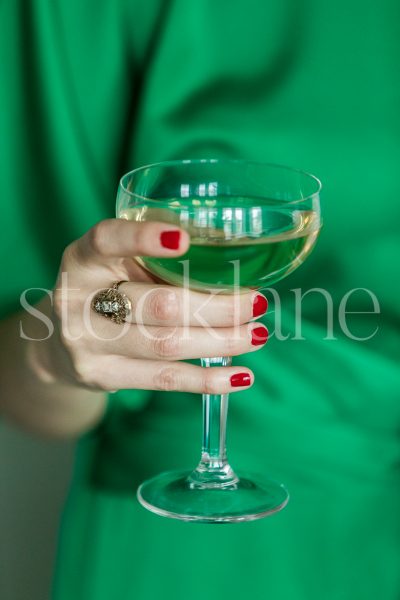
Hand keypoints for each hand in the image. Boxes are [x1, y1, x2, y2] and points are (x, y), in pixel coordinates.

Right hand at [40, 219, 267, 393]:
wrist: (62, 340)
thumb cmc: (106, 290)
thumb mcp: (117, 264)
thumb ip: (155, 259)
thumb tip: (233, 264)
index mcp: (83, 258)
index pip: (107, 241)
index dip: (142, 239)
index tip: (184, 238)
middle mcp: (78, 299)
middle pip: (158, 304)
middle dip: (217, 306)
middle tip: (257, 302)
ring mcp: (88, 342)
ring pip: (166, 344)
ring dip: (222, 341)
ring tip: (258, 334)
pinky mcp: (103, 376)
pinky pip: (164, 379)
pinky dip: (208, 379)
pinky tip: (241, 376)